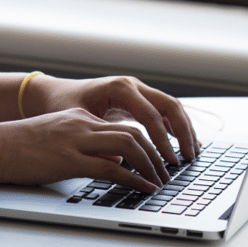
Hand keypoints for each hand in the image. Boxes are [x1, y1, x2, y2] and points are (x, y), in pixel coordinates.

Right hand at [0, 107, 163, 191]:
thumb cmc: (20, 146)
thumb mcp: (58, 139)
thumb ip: (87, 146)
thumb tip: (115, 163)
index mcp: (79, 117)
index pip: (123, 125)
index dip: (146, 142)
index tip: (159, 158)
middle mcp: (82, 123)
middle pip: (132, 132)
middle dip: (156, 153)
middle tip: (167, 172)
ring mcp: (76, 139)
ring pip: (128, 145)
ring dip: (150, 164)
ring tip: (160, 182)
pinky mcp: (69, 159)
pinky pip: (111, 168)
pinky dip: (134, 179)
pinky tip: (144, 188)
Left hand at [23, 74, 201, 169]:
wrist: (55, 94)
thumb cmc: (64, 106)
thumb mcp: (80, 120)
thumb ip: (102, 136)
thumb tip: (121, 160)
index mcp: (120, 88)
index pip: (151, 115)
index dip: (163, 140)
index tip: (171, 161)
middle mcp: (132, 85)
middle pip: (169, 105)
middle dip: (183, 131)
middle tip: (190, 158)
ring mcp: (136, 90)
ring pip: (170, 106)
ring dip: (184, 128)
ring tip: (193, 153)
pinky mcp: (137, 99)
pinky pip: (162, 110)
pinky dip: (175, 125)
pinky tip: (182, 144)